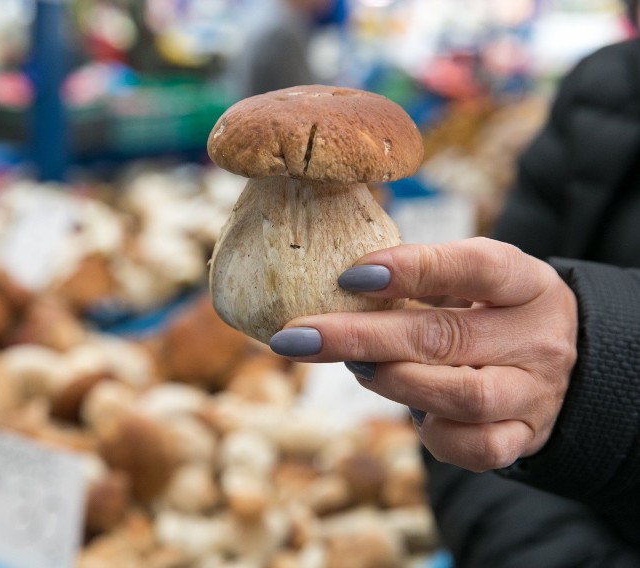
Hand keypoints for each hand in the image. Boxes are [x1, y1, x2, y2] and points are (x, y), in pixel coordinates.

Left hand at [269, 237, 577, 471]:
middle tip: (297, 336)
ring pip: (460, 396)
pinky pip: (475, 448)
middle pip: (445, 337)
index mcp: (527, 284)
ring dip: (392, 381)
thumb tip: (335, 282)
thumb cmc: (491, 311)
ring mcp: (534, 393)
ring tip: (355, 367)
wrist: (559, 367)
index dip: (413, 268)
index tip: (350, 275)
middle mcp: (537, 339)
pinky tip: (413, 411)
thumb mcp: (472, 281)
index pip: (475, 267)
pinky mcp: (524, 437)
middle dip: (361, 336)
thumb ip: (420, 278)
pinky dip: (434, 433)